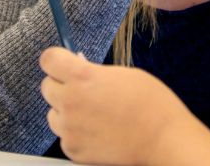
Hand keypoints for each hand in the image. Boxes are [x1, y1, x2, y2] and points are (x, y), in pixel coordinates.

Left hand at [40, 47, 201, 164]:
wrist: (163, 140)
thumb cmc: (151, 104)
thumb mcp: (123, 74)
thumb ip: (94, 72)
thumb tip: (79, 71)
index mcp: (83, 76)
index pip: (48, 59)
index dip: (56, 60)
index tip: (62, 62)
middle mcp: (70, 101)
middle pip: (46, 86)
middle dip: (62, 86)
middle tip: (83, 90)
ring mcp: (70, 128)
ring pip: (53, 114)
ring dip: (67, 111)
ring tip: (93, 114)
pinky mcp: (73, 150)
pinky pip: (64, 136)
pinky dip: (76, 134)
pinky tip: (97, 131)